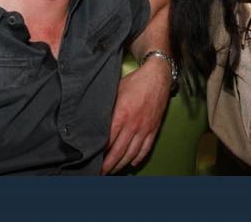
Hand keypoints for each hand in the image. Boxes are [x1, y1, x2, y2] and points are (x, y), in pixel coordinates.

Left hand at [101, 57, 170, 173]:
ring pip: (132, 153)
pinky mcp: (153, 129)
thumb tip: (95, 121)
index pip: (108, 141)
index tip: (93, 160)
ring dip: (122, 164)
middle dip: (109, 165)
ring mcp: (145, 129)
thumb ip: (107, 109)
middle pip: (119, 152)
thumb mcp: (115, 92)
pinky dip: (138, 158)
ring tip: (113, 170)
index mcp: (121, 115)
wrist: (158, 76)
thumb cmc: (135, 82)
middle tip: (101, 173)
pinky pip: (145, 149)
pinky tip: (132, 162)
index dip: (100, 153)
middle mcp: (133, 125)